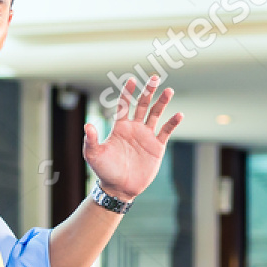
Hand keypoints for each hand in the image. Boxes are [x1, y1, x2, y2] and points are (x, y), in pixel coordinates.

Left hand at [83, 76, 182, 200]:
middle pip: (142, 104)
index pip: (124, 104)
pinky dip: (172, 123)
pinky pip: (166, 131)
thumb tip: (87, 126)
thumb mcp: (94, 155)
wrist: (119, 188)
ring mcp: (146, 136)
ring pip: (155, 114)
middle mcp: (134, 128)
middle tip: (154, 78)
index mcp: (119, 127)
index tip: (131, 80)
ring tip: (168, 91)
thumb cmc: (104, 171)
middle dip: (148, 91)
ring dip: (162, 102)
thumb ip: (91, 140)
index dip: (128, 92)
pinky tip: (179, 115)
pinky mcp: (157, 146)